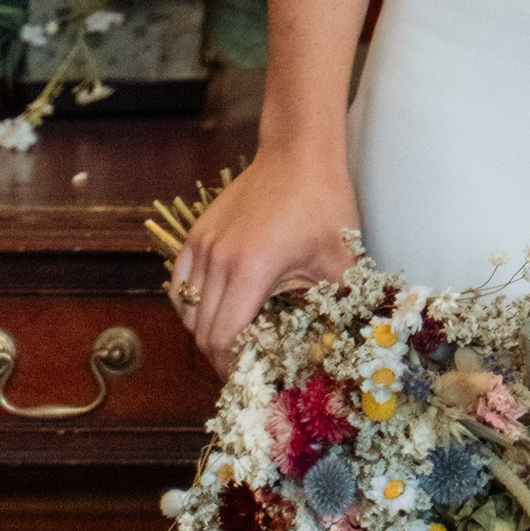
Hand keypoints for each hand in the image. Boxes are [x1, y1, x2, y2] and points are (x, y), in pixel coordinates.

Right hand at [172, 146, 362, 369]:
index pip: (223, 339)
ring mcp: (202, 245)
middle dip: (220, 356)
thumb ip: (340, 304)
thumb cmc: (323, 202)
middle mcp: (217, 260)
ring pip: (186, 309)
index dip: (233, 367)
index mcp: (251, 271)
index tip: (252, 378)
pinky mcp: (196, 233)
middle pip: (201, 331)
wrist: (299, 152)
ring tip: (232, 340)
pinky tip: (212, 310)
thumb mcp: (341, 258)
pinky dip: (189, 305)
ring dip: (204, 332)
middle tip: (245, 366)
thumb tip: (349, 342)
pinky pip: (179, 283)